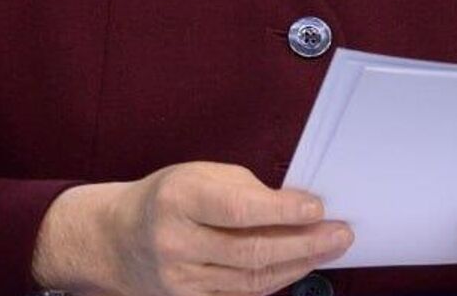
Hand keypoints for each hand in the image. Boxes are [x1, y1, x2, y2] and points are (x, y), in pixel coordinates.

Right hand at [33, 161, 354, 295]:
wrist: (116, 239)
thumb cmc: (167, 198)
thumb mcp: (197, 174)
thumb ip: (244, 189)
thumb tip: (296, 206)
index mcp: (178, 198)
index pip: (238, 210)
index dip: (283, 211)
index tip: (317, 208)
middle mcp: (175, 242)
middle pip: (250, 252)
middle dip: (303, 244)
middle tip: (339, 234)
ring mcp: (179, 279)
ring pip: (251, 280)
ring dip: (297, 265)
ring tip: (327, 249)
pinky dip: (274, 283)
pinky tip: (296, 267)